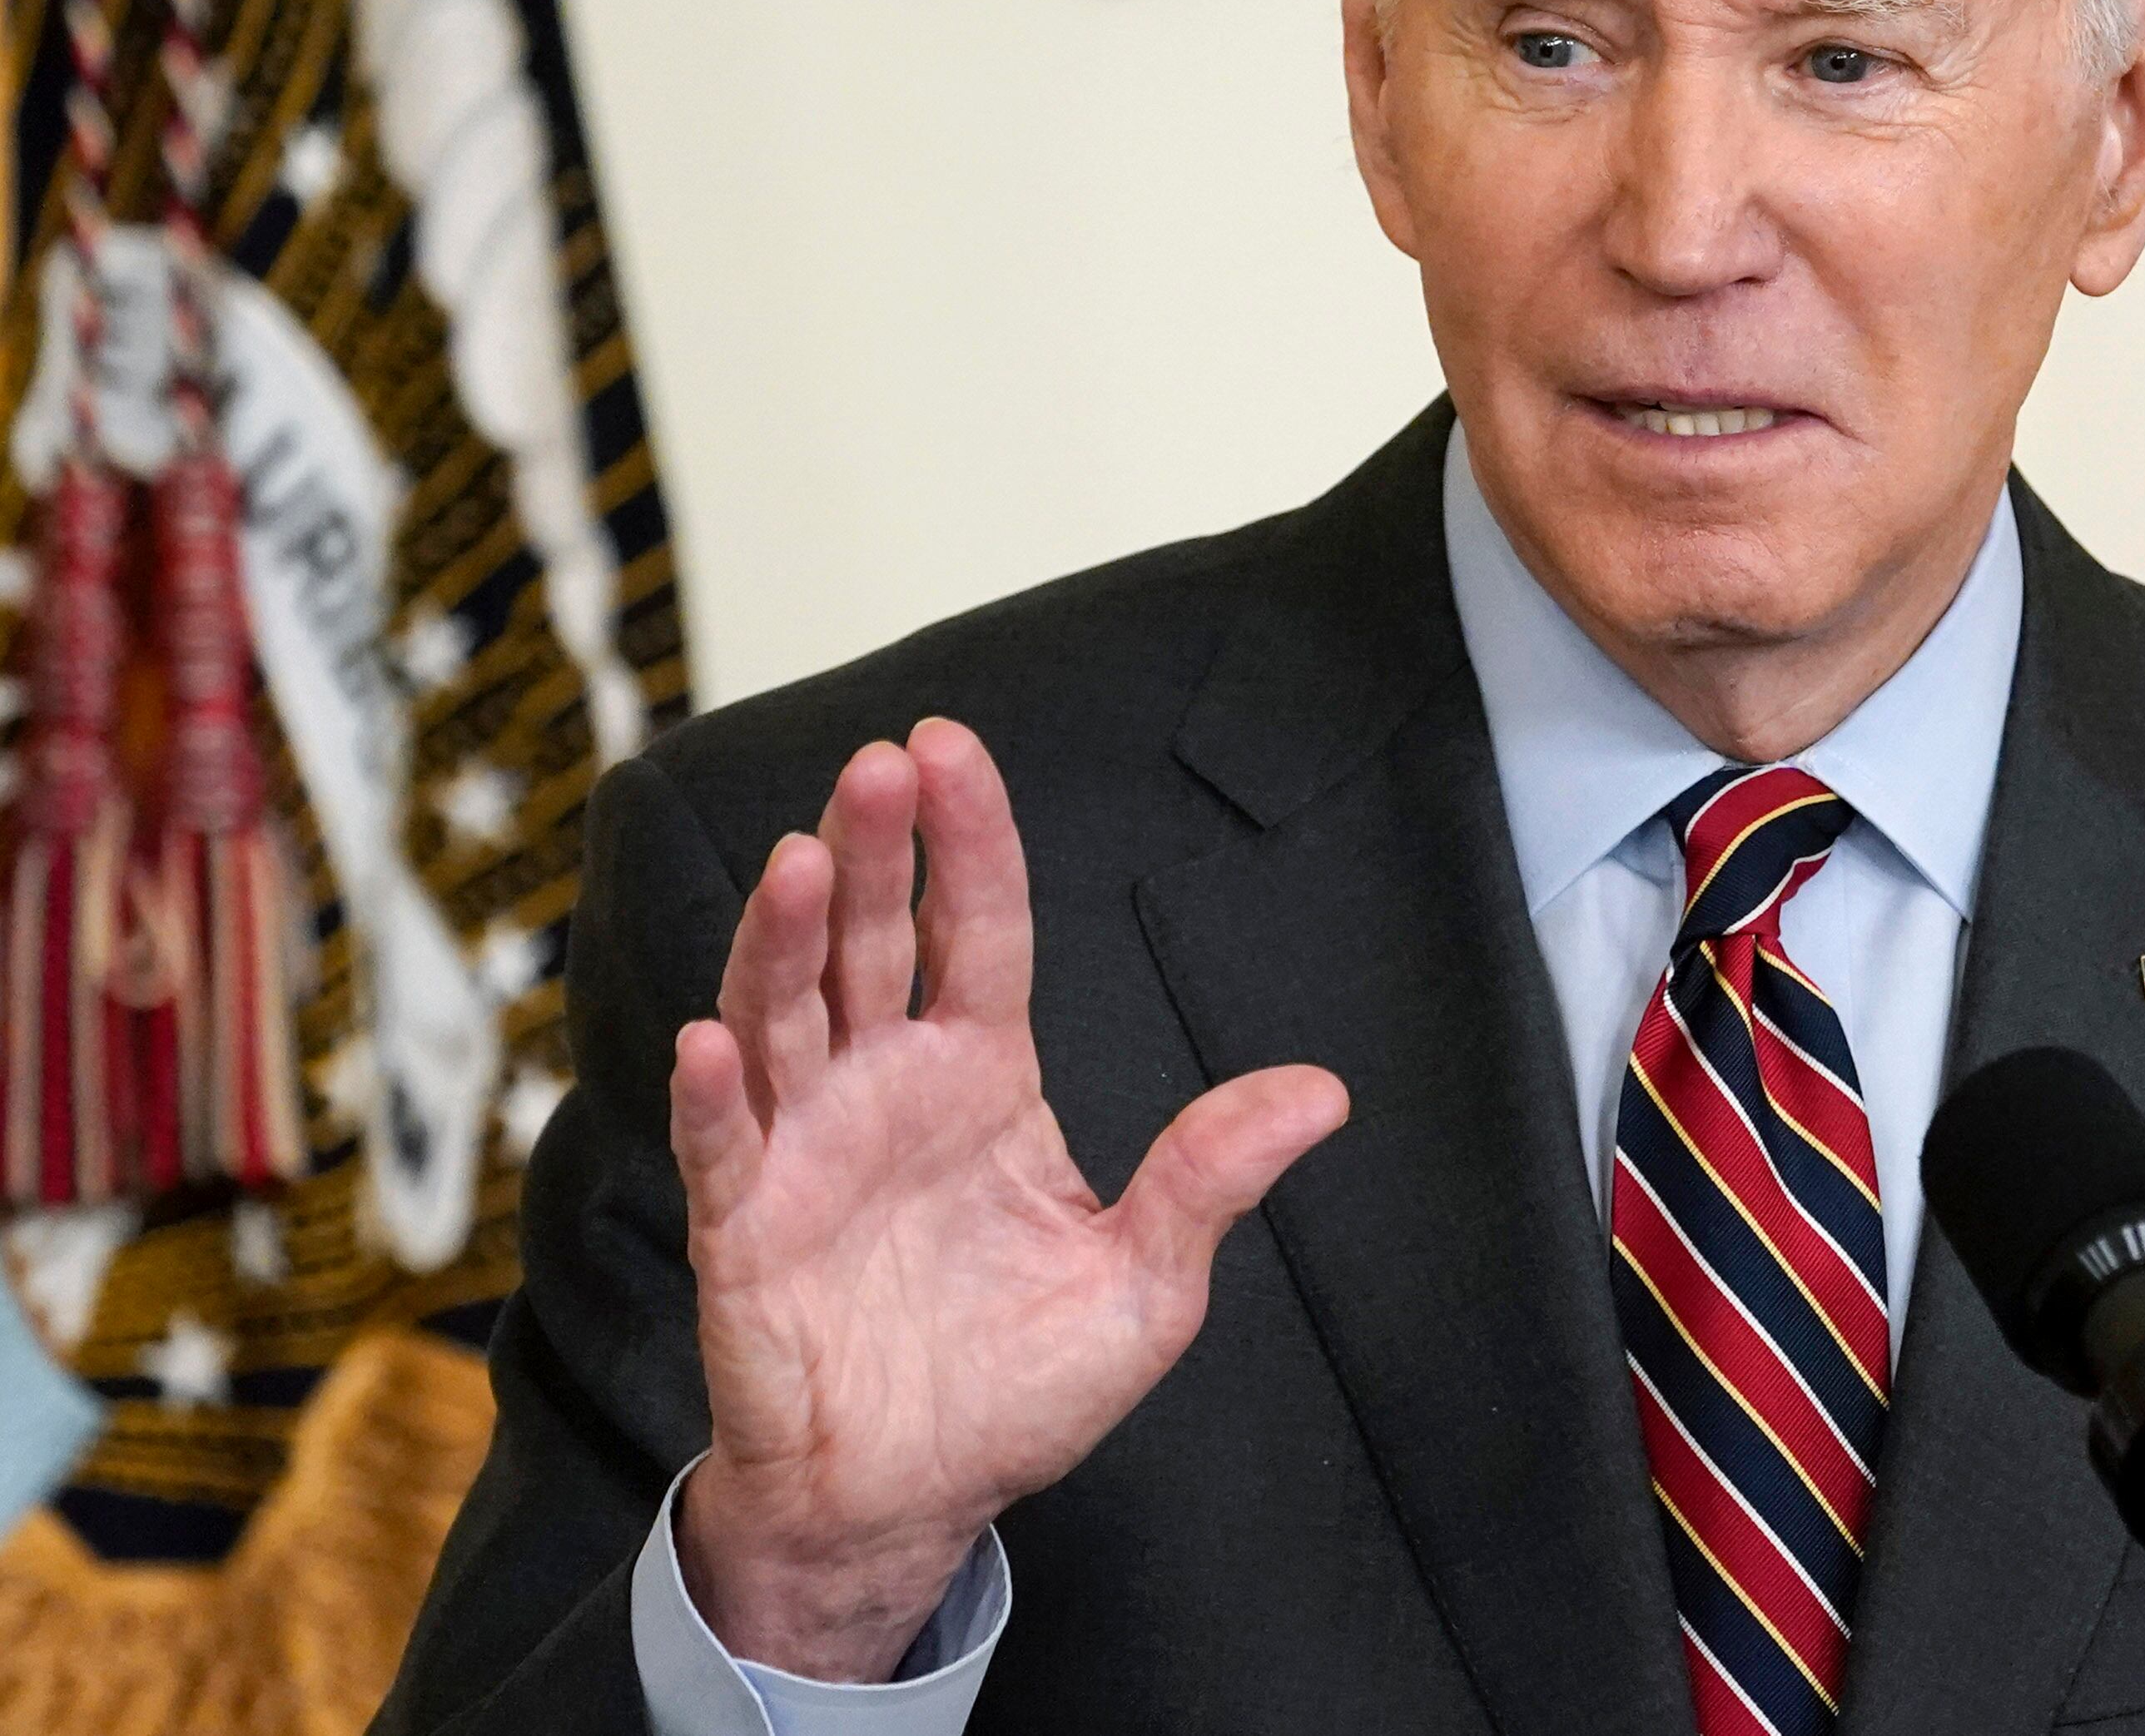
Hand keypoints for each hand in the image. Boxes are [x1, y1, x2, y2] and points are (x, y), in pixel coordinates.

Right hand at [665, 718, 1346, 1679]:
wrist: (914, 1501)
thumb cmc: (1019, 1387)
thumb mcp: (1147, 1283)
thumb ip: (1211, 1177)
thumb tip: (1324, 1091)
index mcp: (981, 1076)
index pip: (973, 930)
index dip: (965, 841)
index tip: (949, 746)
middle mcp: (886, 1087)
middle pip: (870, 941)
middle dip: (871, 851)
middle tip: (880, 766)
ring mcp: (806, 1149)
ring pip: (785, 1013)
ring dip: (783, 937)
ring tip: (798, 860)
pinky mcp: (744, 1230)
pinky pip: (725, 1148)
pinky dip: (717, 1094)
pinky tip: (717, 1040)